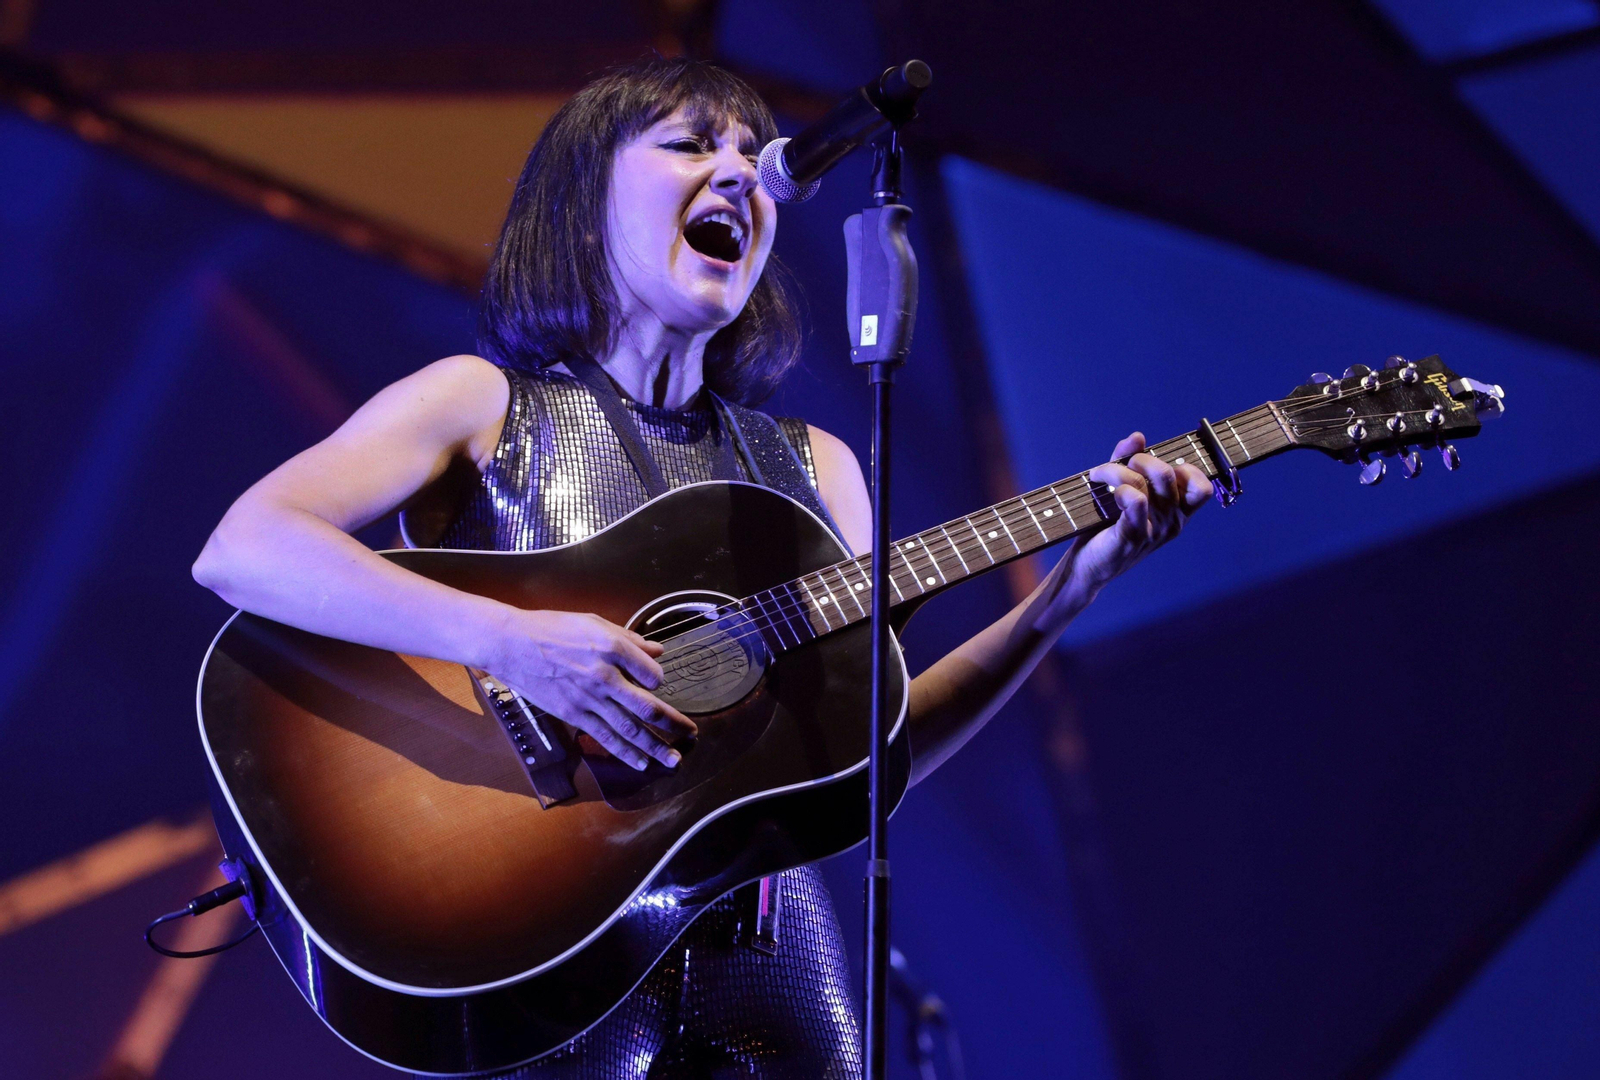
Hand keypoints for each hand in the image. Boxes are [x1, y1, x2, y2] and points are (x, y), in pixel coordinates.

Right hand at [487, 609, 695, 770]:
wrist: (511, 644)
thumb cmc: (551, 629)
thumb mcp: (593, 623)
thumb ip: (629, 639)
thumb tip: (657, 652)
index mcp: (611, 647)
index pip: (652, 672)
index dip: (659, 680)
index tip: (657, 683)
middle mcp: (604, 675)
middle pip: (647, 706)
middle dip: (673, 723)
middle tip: (691, 733)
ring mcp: (588, 699)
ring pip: (629, 728)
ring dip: (655, 746)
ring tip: (673, 759)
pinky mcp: (573, 714)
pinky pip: (604, 737)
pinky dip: (625, 752)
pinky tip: (641, 762)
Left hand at [1044, 432, 1210, 621]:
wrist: (1087, 566)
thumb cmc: (1106, 527)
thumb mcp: (1122, 489)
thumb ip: (1129, 461)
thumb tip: (1137, 437)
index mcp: (1177, 514)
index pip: (1201, 486)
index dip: (1183, 468)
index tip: (1156, 466)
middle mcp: (1171, 522)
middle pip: (1168, 473)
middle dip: (1140, 459)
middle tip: (1118, 465)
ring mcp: (1154, 531)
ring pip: (1145, 483)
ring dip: (1117, 470)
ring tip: (1099, 474)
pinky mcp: (1132, 536)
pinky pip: (1135, 501)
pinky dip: (1119, 488)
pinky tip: (1107, 492)